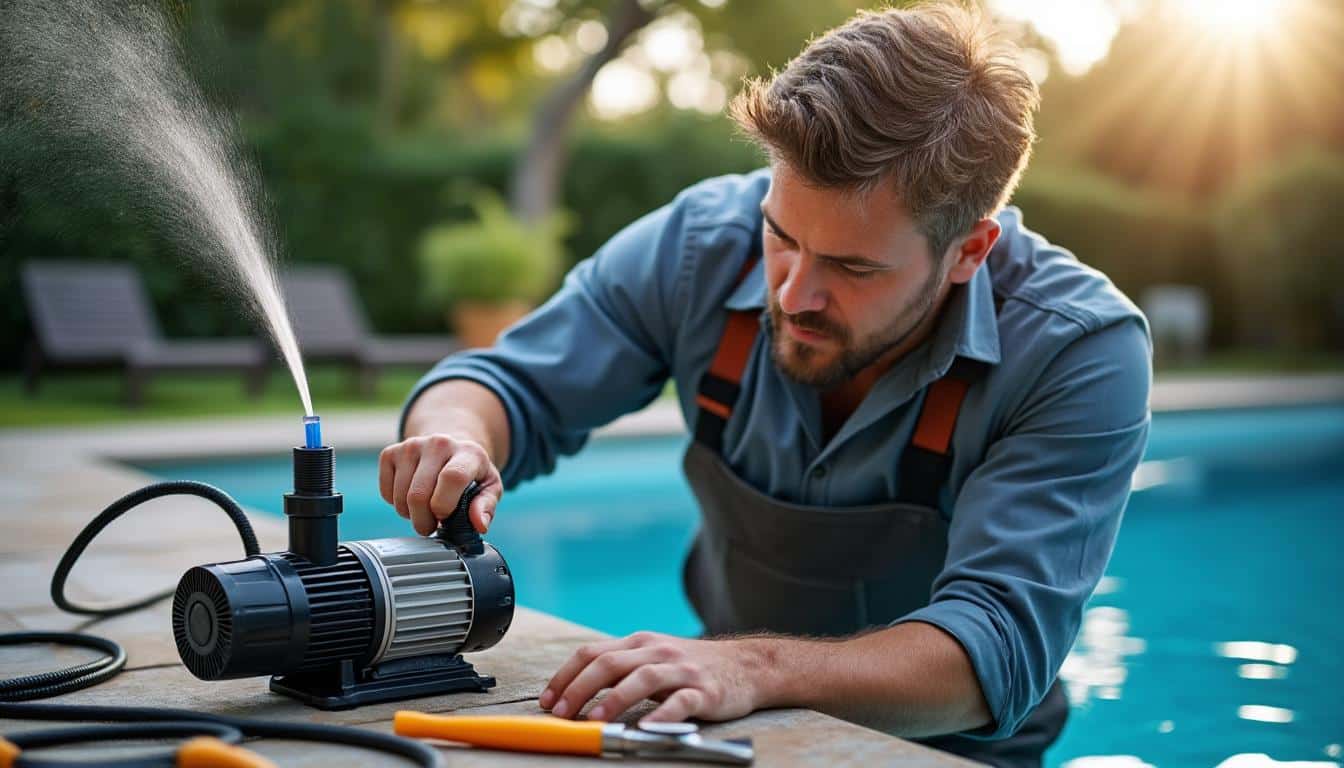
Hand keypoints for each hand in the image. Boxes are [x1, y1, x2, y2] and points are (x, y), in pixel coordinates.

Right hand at [379, 434, 502, 536]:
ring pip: (400, 498)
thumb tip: (479, 524)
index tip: (444, 518)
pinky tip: (410, 496)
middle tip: (432, 525)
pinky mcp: (391, 452)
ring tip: (424, 509)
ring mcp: (412, 446)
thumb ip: (486, 506)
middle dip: (424, 521)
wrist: (449, 448)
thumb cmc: (471, 474)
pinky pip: (386, 493)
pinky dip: (396, 504)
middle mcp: (439, 443)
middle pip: (419, 494)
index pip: (452, 478)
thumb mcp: (489, 488)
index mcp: (469, 452)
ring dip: (410, 514)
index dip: (444, 505)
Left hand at [539, 631, 765, 723]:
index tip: (547, 700)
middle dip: (579, 688)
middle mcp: (657, 651)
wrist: (748, 666)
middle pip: (610, 663)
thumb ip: (622, 668)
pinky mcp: (704, 690)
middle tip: (561, 713)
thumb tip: (577, 690)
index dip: (565, 676)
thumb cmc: (693, 667)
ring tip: (595, 721)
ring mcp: (681, 670)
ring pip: (641, 679)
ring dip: (613, 699)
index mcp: (640, 643)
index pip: (592, 653)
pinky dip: (661, 715)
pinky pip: (680, 702)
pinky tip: (646, 728)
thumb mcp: (654, 658)